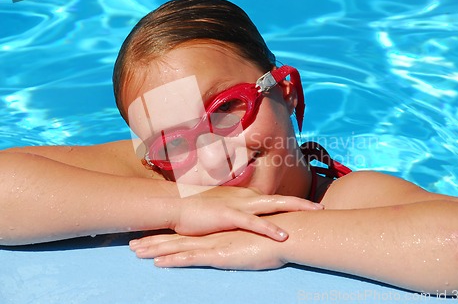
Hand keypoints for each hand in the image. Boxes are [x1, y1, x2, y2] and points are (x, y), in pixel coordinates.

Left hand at [130, 230, 284, 269]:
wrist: (287, 232)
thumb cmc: (273, 235)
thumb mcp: (253, 236)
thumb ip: (242, 236)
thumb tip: (237, 241)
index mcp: (218, 232)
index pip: (188, 234)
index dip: (167, 236)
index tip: (150, 238)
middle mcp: (212, 235)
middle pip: (177, 238)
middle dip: (153, 242)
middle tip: (132, 246)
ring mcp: (215, 243)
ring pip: (178, 246)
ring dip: (156, 250)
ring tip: (135, 252)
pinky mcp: (221, 253)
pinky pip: (192, 257)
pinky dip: (174, 260)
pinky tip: (158, 263)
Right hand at [173, 187, 322, 241]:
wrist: (176, 204)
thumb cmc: (199, 208)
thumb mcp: (223, 210)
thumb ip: (239, 214)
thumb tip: (250, 220)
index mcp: (246, 197)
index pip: (275, 200)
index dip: (293, 203)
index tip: (310, 207)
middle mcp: (246, 198)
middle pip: (280, 199)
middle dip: (302, 203)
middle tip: (322, 207)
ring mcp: (238, 205)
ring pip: (273, 206)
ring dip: (294, 209)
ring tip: (314, 213)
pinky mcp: (228, 215)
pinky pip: (254, 223)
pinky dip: (270, 229)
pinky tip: (284, 235)